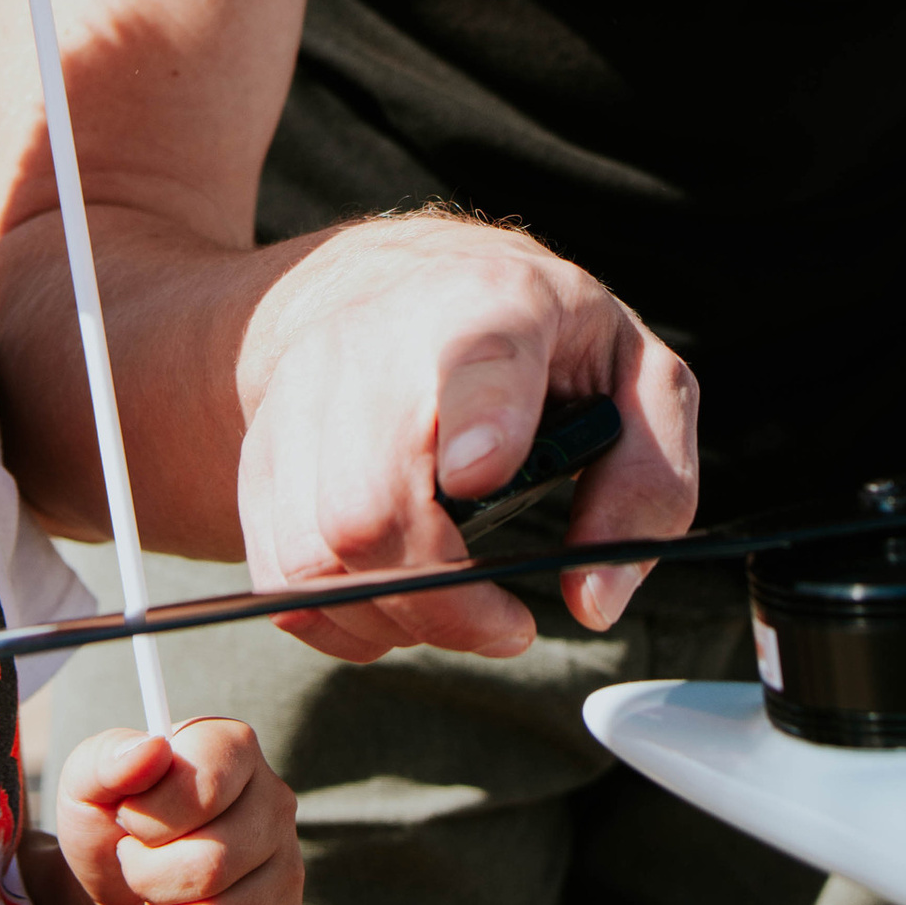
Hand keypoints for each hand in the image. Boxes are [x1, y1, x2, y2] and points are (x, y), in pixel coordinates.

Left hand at [53, 716, 301, 904]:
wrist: (114, 903)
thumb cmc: (106, 830)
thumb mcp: (84, 787)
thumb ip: (107, 760)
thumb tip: (151, 750)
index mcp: (232, 748)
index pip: (204, 789)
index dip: (149, 819)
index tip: (130, 820)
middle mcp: (276, 804)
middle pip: (211, 867)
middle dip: (148, 879)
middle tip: (138, 866)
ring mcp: (290, 874)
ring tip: (160, 901)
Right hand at [234, 208, 698, 661]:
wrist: (388, 281)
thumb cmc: (530, 336)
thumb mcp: (631, 376)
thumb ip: (648, 483)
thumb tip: (596, 597)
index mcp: (496, 303)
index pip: (475, 360)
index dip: (476, 420)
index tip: (482, 476)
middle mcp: (378, 339)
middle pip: (374, 503)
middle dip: (444, 597)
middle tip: (506, 623)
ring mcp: (301, 393)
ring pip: (317, 553)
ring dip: (393, 617)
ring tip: (451, 605)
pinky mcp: (257, 450)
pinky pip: (280, 575)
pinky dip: (339, 618)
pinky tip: (393, 598)